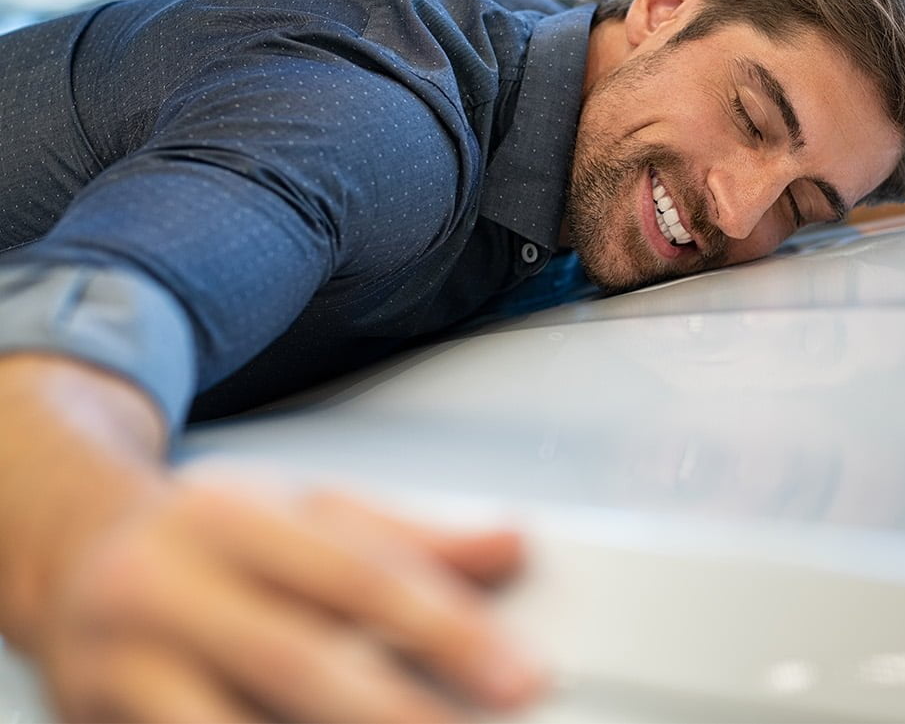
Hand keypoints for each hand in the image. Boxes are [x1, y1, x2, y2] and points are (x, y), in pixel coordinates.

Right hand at [32, 481, 542, 722]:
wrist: (73, 553)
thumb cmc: (210, 537)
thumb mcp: (307, 513)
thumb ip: (412, 539)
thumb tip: (512, 544)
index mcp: (230, 518)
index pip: (355, 574)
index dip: (446, 628)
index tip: (519, 673)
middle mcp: (164, 587)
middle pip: (294, 659)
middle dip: (395, 713)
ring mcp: (116, 666)